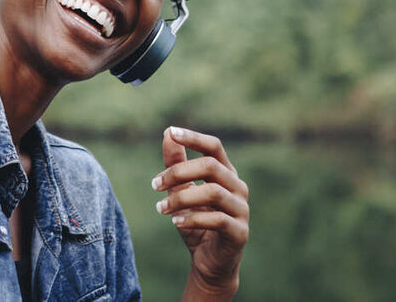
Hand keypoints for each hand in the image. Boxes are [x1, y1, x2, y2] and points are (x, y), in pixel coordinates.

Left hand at [153, 127, 248, 299]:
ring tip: (160, 207)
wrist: (209, 263)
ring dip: (181, 198)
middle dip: (178, 172)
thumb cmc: (196, 222)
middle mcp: (238, 187)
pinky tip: (175, 222)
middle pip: (211, 166)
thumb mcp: (181, 191)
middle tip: (154, 184)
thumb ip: (176, 163)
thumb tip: (168, 133)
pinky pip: (217, 219)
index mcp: (226, 173)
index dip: (194, 138)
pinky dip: (192, 219)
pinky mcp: (240, 232)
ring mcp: (241, 209)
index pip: (214, 147)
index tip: (172, 132)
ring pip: (213, 192)